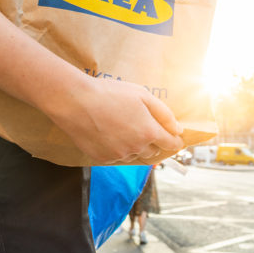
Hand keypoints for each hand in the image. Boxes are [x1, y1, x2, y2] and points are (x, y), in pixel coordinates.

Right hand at [41, 77, 183, 163]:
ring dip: (134, 145)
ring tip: (121, 126)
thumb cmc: (109, 93)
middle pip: (153, 151)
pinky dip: (116, 148)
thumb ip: (164, 114)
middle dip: (152, 141)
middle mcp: (136, 148)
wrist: (75, 101)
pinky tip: (108, 133)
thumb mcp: (142, 95)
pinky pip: (116, 157)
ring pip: (134, 154)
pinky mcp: (102, 159)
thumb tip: (178, 130)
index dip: (175, 140)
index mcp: (149, 132)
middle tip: (143, 126)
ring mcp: (119, 155)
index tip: (175, 137)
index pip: (171, 144)